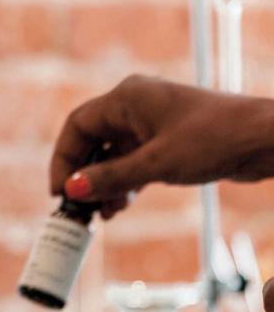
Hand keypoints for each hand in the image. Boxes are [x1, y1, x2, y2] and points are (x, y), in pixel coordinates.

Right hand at [50, 75, 273, 218]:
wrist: (265, 140)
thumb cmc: (215, 139)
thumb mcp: (157, 164)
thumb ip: (111, 178)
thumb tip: (73, 189)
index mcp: (127, 98)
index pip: (77, 126)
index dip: (63, 159)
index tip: (59, 191)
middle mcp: (135, 107)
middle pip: (91, 141)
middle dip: (81, 174)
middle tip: (75, 205)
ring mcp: (150, 124)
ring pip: (110, 155)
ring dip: (101, 184)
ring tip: (99, 213)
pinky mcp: (165, 142)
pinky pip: (130, 162)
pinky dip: (121, 183)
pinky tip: (119, 206)